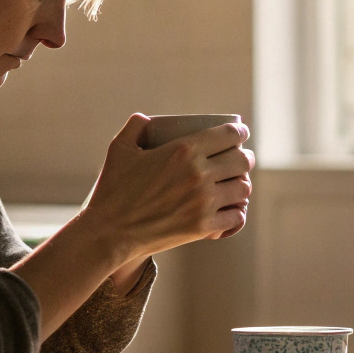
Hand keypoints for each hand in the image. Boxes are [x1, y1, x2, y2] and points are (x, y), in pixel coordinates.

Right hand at [82, 114, 254, 263]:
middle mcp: (199, 174)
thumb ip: (135, 127)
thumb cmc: (112, 189)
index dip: (240, 133)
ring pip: (243, 188)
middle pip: (242, 161)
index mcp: (183, 150)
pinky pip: (236, 217)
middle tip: (239, 159)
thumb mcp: (119, 149)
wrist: (109, 232)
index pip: (228, 135)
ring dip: (241, 184)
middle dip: (244, 157)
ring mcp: (204, 202)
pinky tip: (232, 209)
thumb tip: (147, 120)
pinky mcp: (204, 227)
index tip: (240, 134)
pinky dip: (237, 212)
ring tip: (236, 184)